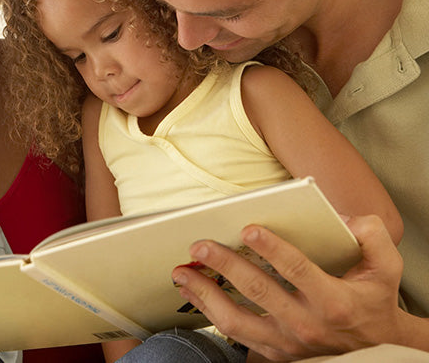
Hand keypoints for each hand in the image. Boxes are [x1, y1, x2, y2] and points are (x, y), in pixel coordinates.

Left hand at [171, 215, 414, 359]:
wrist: (376, 349)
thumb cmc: (373, 300)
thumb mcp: (385, 267)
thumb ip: (372, 236)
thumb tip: (343, 218)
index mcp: (334, 300)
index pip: (298, 270)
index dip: (272, 248)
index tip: (247, 228)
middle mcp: (307, 325)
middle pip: (258, 291)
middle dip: (225, 265)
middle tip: (199, 245)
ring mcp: (287, 342)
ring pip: (237, 320)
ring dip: (205, 294)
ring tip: (182, 271)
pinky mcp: (273, 351)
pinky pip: (233, 333)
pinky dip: (208, 310)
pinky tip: (191, 290)